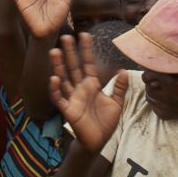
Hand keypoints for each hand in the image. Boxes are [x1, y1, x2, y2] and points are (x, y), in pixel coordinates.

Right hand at [49, 33, 128, 152]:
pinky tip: (53, 79)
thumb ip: (119, 87)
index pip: (88, 64)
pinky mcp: (67, 110)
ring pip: (64, 79)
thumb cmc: (105, 123)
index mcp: (92, 85)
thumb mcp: (116, 103)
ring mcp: (72, 98)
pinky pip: (59, 98)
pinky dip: (55, 89)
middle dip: (70, 52)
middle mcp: (80, 88)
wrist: (98, 141)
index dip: (86, 50)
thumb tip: (123, 70)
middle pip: (73, 67)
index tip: (85, 35)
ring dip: (58, 66)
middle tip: (65, 36)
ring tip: (54, 52)